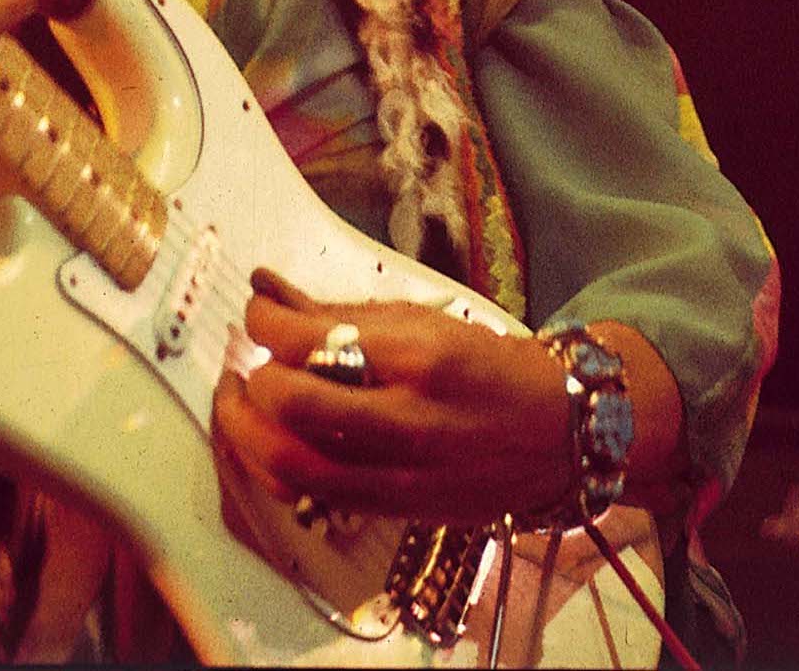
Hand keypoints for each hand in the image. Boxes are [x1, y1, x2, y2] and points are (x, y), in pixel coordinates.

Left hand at [212, 273, 575, 528]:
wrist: (556, 434)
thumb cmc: (487, 368)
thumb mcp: (423, 320)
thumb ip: (339, 310)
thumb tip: (265, 290)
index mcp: (418, 356)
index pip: (310, 339)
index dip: (263, 322)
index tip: (257, 314)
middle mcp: (408, 418)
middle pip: (293, 405)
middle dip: (251, 382)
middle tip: (246, 364)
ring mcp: (401, 472)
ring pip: (292, 463)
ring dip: (247, 432)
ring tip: (243, 405)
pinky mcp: (394, 507)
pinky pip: (310, 494)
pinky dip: (274, 467)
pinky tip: (271, 442)